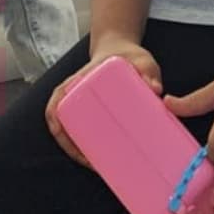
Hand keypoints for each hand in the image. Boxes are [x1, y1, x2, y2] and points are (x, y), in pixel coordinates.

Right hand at [46, 36, 162, 168]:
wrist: (121, 48)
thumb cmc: (128, 55)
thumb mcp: (141, 60)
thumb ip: (149, 72)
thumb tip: (155, 90)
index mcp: (78, 80)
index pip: (57, 104)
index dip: (60, 128)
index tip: (76, 146)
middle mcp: (72, 91)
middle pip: (60, 124)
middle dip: (71, 148)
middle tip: (93, 164)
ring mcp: (77, 100)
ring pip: (67, 130)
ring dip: (76, 150)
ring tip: (96, 165)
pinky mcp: (85, 108)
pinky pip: (76, 129)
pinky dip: (80, 145)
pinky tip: (95, 158)